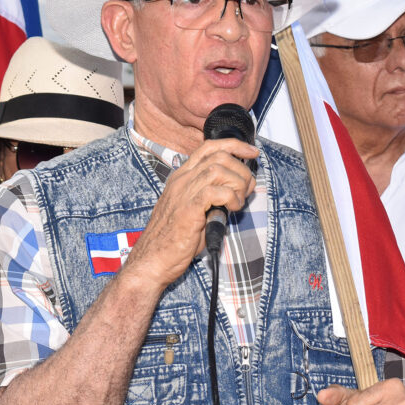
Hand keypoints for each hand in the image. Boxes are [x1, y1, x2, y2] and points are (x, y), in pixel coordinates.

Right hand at [119, 138, 258, 288]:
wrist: (153, 259)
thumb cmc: (175, 238)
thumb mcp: (197, 209)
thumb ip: (216, 195)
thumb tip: (242, 187)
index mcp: (182, 177)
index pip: (209, 147)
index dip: (234, 145)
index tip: (251, 152)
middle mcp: (182, 179)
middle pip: (219, 155)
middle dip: (241, 169)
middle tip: (246, 189)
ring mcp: (183, 192)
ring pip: (219, 169)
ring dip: (238, 184)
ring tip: (237, 202)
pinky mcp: (188, 208)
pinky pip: (216, 191)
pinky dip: (231, 198)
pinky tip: (231, 209)